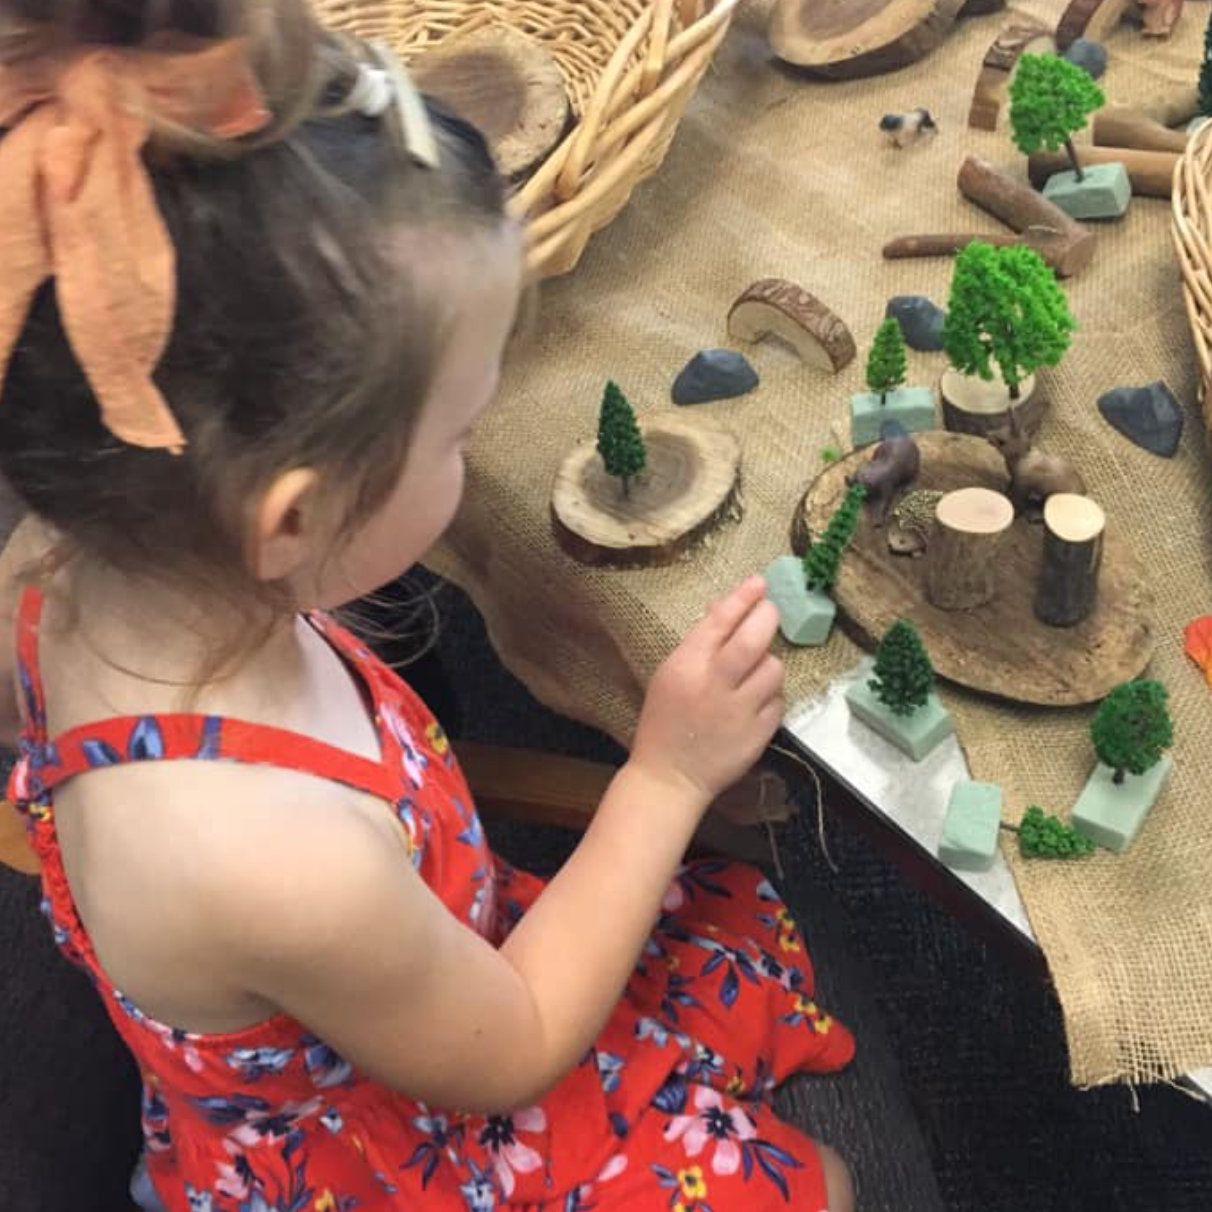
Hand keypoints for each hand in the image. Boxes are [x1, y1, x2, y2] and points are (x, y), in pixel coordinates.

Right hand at [630, 577, 784, 805]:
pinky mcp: (759, 734)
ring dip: (769, 662)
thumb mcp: (670, 675)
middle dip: (767, 617)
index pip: (721, 621)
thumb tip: (729, 607)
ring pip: (774, 668)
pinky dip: (770, 695)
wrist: (670, 776)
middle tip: (770, 610)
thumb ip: (699, 643)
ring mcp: (740, 711)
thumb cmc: (664, 721)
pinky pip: (778, 701)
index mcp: (686, 667)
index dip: (743, 597)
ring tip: (755, 669)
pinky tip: (755, 700)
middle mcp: (715, 685)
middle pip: (754, 639)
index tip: (759, 582)